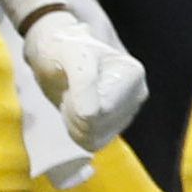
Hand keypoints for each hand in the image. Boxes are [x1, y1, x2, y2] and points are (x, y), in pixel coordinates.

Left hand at [19, 4, 148, 150]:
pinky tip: (76, 109)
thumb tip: (92, 115)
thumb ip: (83, 80)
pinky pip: (92, 143)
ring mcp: (127, 112)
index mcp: (133, 74)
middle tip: (70, 88)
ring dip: (73, 121)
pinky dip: (76, 130)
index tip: (71, 80)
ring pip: (94, 138)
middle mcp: (137, 95)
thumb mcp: (70, 55)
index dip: (77, 102)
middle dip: (74, 112)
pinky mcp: (115, 126)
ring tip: (74, 97)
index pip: (101, 111)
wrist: (55, 53)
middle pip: (97, 127)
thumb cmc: (63, 48)